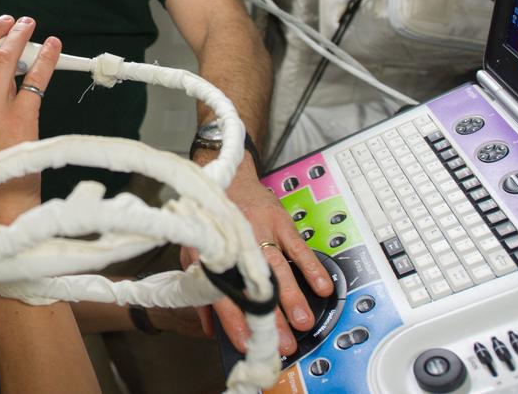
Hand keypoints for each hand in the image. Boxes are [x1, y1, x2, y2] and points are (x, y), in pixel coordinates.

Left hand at [186, 154, 334, 355]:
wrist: (227, 175)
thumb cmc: (210, 218)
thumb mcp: (195, 252)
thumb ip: (201, 290)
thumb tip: (209, 329)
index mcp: (213, 253)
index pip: (222, 293)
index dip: (234, 320)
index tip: (246, 342)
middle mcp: (236, 242)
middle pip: (254, 284)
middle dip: (270, 316)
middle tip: (282, 342)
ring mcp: (260, 230)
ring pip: (278, 268)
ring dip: (293, 297)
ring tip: (304, 322)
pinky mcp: (280, 221)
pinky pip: (298, 247)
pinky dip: (312, 267)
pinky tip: (323, 286)